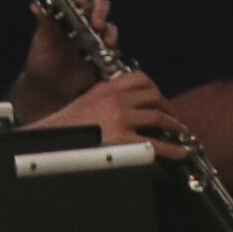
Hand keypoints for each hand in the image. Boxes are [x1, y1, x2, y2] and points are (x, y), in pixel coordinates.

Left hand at [21, 0, 117, 103]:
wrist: (50, 88)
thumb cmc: (43, 60)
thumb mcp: (41, 41)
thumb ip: (44, 23)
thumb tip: (36, 5)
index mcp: (65, 12)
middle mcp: (83, 20)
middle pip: (98, 4)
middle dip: (99, 8)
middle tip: (93, 19)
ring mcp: (95, 36)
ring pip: (108, 23)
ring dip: (107, 26)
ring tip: (99, 31)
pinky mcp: (105, 53)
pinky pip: (113, 43)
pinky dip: (112, 42)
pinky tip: (107, 46)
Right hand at [32, 72, 188, 158]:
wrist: (51, 139)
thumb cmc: (66, 123)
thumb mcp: (86, 100)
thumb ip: (106, 97)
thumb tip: (126, 104)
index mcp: (106, 88)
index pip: (139, 78)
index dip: (155, 88)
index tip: (158, 98)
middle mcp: (116, 100)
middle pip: (154, 96)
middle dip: (168, 107)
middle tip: (174, 117)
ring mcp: (121, 119)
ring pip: (159, 117)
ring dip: (175, 125)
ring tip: (180, 132)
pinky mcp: (124, 141)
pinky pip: (156, 144)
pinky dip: (172, 149)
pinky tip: (180, 152)